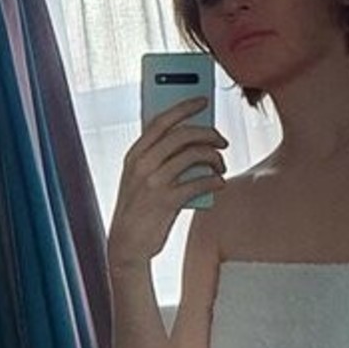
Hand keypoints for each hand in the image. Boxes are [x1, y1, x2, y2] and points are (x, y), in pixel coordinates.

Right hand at [109, 98, 227, 269]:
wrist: (126, 246)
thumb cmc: (138, 210)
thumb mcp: (139, 179)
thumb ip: (158, 160)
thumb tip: (194, 143)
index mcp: (134, 155)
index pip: (161, 120)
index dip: (184, 106)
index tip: (203, 100)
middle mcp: (142, 164)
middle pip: (182, 134)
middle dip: (208, 132)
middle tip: (222, 140)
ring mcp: (154, 182)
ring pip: (194, 155)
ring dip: (215, 158)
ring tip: (221, 166)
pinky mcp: (166, 201)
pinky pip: (199, 182)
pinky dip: (214, 180)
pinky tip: (219, 182)